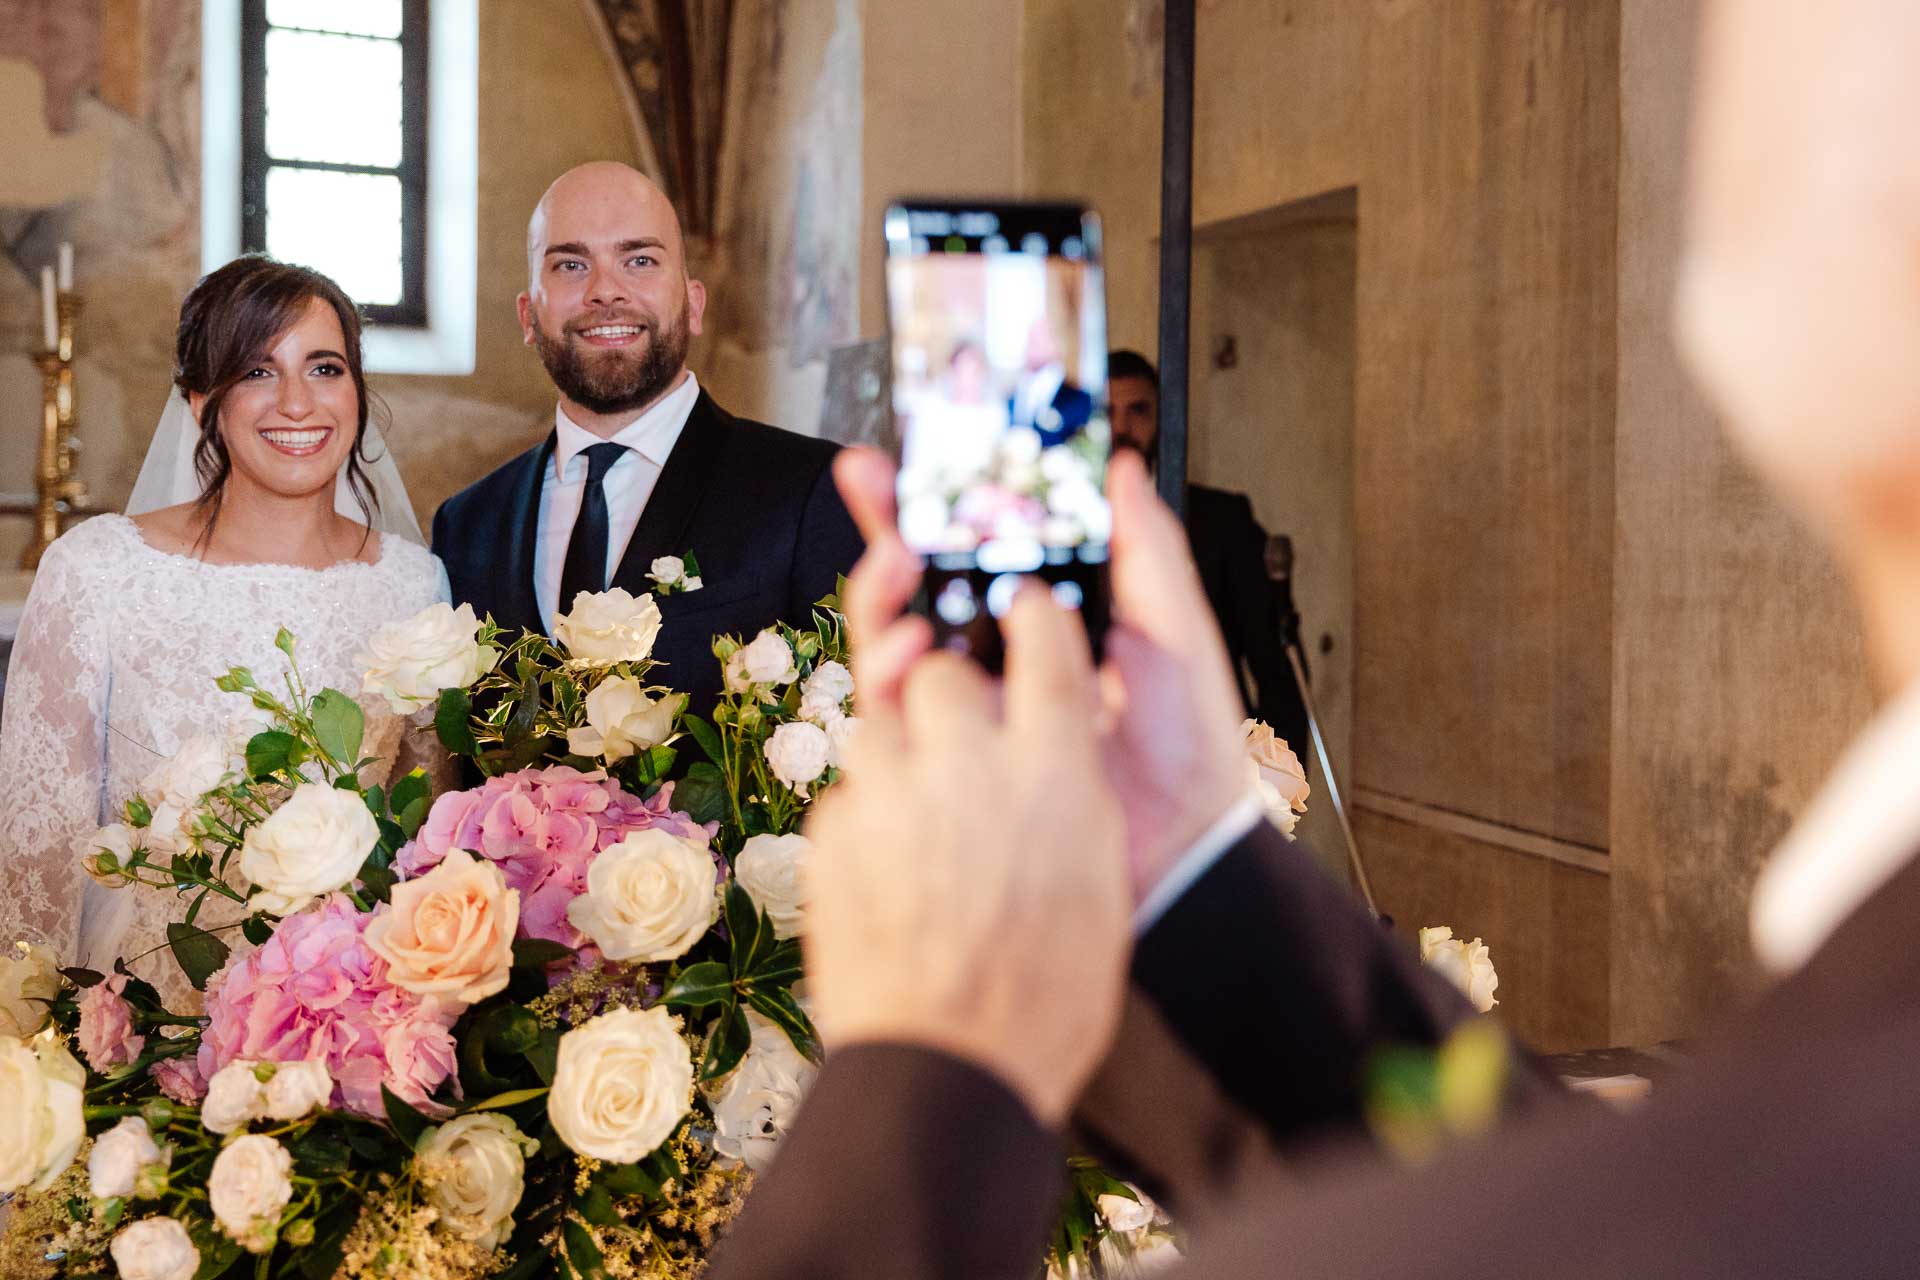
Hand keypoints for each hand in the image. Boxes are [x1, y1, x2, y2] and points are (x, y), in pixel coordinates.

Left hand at [803, 584, 1132, 1126]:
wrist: (946, 1067)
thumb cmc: (1041, 992)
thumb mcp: (1096, 878)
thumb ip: (1067, 788)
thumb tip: (1048, 744)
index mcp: (1052, 769)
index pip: (1041, 638)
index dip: (1030, 615)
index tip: (1023, 607)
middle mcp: (967, 760)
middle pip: (940, 667)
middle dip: (947, 688)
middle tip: (962, 735)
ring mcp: (889, 790)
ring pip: (879, 716)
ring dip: (901, 745)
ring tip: (925, 811)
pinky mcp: (832, 828)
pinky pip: (850, 788)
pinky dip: (869, 810)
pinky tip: (894, 866)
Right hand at [831, 448, 1247, 904]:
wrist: (1184, 848)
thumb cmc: (1192, 749)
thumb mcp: (1177, 631)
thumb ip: (1146, 551)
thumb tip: (1119, 468)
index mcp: (1051, 618)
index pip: (988, 546)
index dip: (954, 497)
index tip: (930, 446)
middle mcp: (1000, 657)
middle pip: (925, 579)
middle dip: (889, 522)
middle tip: (872, 479)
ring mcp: (969, 706)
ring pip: (897, 634)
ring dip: (882, 585)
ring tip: (893, 552)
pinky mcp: (949, 756)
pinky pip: (897, 708)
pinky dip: (888, 666)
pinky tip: (908, 639)